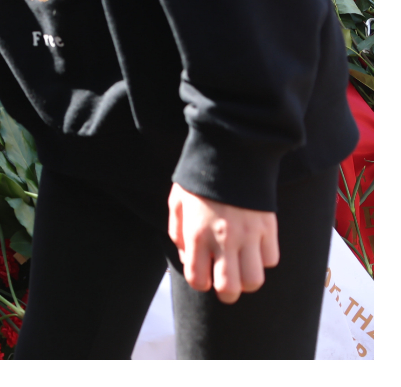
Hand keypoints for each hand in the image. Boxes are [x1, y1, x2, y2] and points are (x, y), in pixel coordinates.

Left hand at [169, 183, 278, 303]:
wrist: (230, 154)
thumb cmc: (198, 180)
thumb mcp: (176, 203)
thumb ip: (177, 233)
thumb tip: (188, 258)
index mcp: (196, 234)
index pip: (198, 279)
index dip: (200, 283)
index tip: (202, 275)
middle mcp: (222, 239)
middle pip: (229, 289)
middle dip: (226, 294)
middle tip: (224, 284)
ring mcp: (248, 235)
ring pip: (254, 280)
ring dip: (247, 280)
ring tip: (241, 269)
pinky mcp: (268, 228)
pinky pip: (271, 260)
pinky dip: (263, 260)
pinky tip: (254, 249)